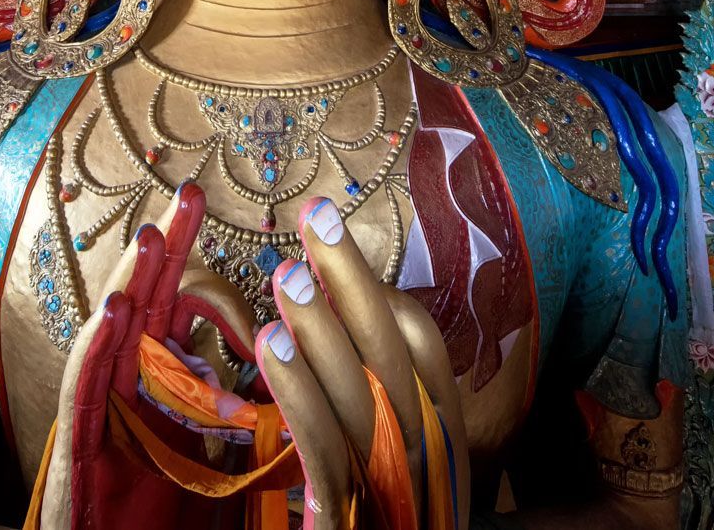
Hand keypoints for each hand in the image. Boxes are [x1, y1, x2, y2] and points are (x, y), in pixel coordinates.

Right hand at [38, 183, 256, 529]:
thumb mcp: (223, 476)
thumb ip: (247, 430)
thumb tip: (295, 390)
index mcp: (164, 401)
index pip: (182, 325)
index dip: (210, 288)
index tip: (242, 252)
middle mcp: (128, 400)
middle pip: (147, 309)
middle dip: (167, 252)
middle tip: (190, 194)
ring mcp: (99, 422)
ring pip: (112, 339)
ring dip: (130, 285)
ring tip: (152, 236)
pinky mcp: (76, 454)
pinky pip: (85, 393)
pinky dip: (95, 350)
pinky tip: (114, 311)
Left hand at [256, 197, 470, 529]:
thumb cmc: (371, 523)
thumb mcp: (385, 465)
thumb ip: (372, 404)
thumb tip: (341, 320)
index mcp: (442, 444)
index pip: (423, 352)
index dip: (380, 286)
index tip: (332, 227)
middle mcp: (431, 465)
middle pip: (395, 358)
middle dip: (355, 281)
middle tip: (314, 216)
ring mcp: (396, 496)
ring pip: (365, 399)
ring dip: (324, 330)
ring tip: (285, 274)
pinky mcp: (352, 524)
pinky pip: (328, 454)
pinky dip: (302, 396)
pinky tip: (271, 347)